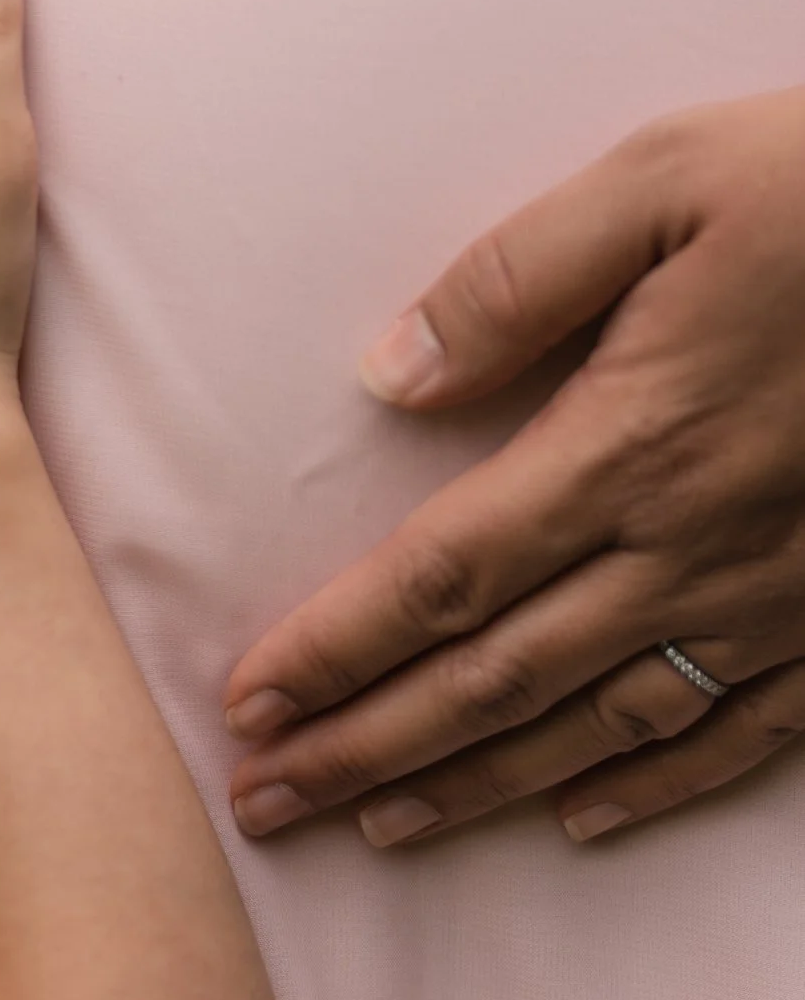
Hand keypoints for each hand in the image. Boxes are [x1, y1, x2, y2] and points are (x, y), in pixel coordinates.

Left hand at [224, 90, 804, 850]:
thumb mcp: (670, 178)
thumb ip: (520, 276)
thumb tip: (391, 371)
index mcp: (634, 441)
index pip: (442, 575)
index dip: (337, 648)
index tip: (247, 699)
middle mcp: (696, 545)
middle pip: (495, 676)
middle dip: (366, 745)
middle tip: (264, 797)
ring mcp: (780, 597)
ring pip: (599, 722)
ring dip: (476, 783)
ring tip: (375, 822)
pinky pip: (741, 733)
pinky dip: (649, 782)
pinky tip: (578, 814)